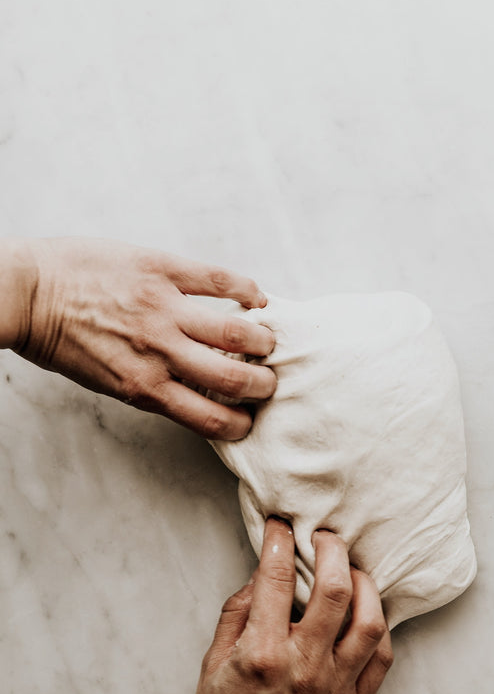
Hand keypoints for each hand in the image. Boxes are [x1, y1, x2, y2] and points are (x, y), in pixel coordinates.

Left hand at [2, 236, 275, 438]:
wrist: (26, 293)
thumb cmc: (61, 339)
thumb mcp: (106, 381)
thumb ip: (151, 387)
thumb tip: (193, 392)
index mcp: (145, 387)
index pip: (212, 419)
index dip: (241, 424)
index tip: (249, 417)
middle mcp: (160, 352)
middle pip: (236, 379)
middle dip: (263, 384)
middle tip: (266, 378)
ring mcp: (163, 309)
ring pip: (238, 332)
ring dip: (263, 340)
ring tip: (265, 340)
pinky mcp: (161, 269)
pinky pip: (220, 280)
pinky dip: (248, 290)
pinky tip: (257, 298)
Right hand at [186, 517, 393, 693]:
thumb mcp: (210, 668)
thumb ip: (235, 617)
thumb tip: (258, 577)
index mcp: (262, 653)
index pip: (275, 577)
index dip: (280, 541)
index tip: (281, 526)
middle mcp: (304, 665)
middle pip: (334, 589)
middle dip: (332, 550)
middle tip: (326, 538)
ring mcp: (336, 686)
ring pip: (369, 619)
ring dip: (365, 585)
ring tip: (353, 572)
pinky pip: (382, 656)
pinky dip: (378, 627)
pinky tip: (367, 614)